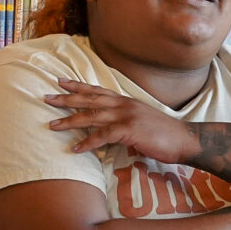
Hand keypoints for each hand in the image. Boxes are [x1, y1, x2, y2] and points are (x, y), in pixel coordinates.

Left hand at [44, 79, 196, 163]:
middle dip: (66, 98)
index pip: (96, 90)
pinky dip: (88, 143)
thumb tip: (108, 129)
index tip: (60, 81)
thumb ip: (124, 120)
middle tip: (46, 98)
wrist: (184, 139)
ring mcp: (126, 116)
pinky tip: (76, 149)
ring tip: (52, 125)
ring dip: (70, 121)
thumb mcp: (141, 120)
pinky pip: (103, 136)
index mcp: (125, 101)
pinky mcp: (130, 130)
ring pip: (92, 115)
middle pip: (89, 99)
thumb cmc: (163, 133)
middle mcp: (123, 104)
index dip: (77, 85)